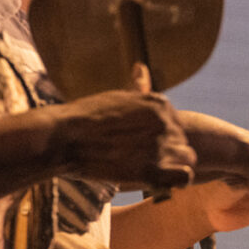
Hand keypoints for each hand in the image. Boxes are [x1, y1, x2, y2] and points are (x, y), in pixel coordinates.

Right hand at [51, 64, 194, 191]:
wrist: (62, 138)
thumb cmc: (85, 118)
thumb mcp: (117, 97)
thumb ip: (137, 88)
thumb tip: (141, 67)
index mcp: (160, 104)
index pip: (176, 125)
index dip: (159, 137)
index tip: (137, 143)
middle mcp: (166, 122)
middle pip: (183, 141)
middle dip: (166, 152)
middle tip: (137, 158)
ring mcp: (161, 144)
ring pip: (187, 158)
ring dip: (171, 166)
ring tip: (144, 168)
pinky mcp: (153, 168)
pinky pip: (184, 177)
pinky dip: (175, 181)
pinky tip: (159, 181)